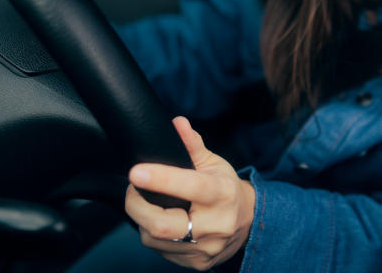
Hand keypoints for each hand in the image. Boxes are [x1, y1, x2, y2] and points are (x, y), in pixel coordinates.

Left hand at [125, 116, 255, 270]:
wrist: (248, 223)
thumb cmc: (226, 189)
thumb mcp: (214, 163)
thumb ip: (193, 144)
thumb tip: (177, 123)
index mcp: (222, 193)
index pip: (190, 187)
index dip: (161, 180)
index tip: (136, 172)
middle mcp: (216, 224)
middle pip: (164, 225)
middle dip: (137, 206)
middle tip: (133, 189)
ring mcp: (206, 248)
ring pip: (156, 240)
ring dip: (143, 220)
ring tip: (148, 205)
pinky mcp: (197, 263)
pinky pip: (161, 252)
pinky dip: (154, 235)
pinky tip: (161, 222)